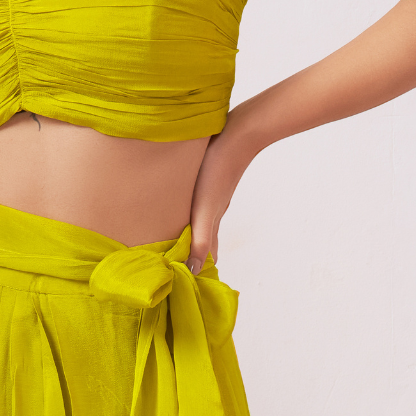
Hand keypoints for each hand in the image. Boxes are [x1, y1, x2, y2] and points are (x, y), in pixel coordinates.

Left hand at [185, 123, 251, 272]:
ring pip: (202, 220)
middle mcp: (214, 210)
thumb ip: (199, 240)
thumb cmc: (218, 171)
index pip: (208, 253)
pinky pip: (200, 202)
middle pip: (204, 239)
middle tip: (179, 267)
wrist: (238, 133)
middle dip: (193, 254)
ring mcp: (214, 194)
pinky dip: (192, 213)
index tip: (188, 282)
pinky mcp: (210, 178)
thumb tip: (192, 271)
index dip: (200, 268)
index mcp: (212, 221)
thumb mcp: (204, 210)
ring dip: (192, 234)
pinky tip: (185, 205)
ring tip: (177, 241)